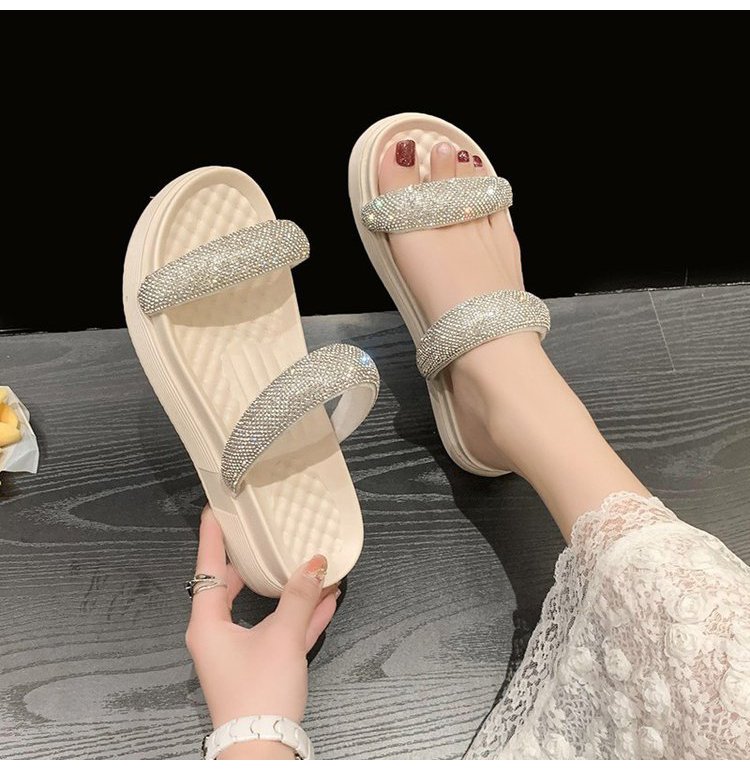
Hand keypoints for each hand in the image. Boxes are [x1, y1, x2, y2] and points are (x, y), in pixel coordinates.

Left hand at [186, 507, 338, 758]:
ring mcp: (240, 649)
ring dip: (287, 587)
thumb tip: (316, 562)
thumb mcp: (282, 638)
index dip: (213, 535)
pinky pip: (280, 629)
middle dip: (254, 559)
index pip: (207, 566)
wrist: (264, 749)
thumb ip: (299, 597)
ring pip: (263, 607)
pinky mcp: (262, 665)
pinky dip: (300, 613)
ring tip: (308, 560)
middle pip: (233, 584)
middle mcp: (218, 632)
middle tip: (264, 529)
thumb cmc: (259, 689)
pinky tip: (326, 596)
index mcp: (208, 622)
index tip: (216, 507)